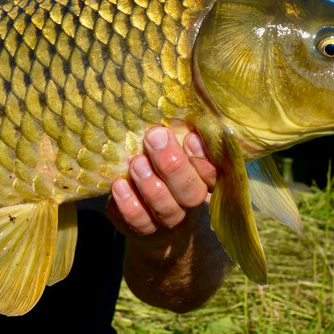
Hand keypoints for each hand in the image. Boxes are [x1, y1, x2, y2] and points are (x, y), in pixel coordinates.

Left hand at [106, 125, 217, 240]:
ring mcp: (168, 220)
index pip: (214, 173)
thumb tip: (167, 102)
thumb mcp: (173, 150)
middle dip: (172, 165)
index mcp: (203, 180)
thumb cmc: (162, 169)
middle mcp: (189, 203)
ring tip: (136, 162)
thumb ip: (176, 135)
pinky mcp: (145, 230)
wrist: (150, 216)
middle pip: (190, 192)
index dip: (203, 158)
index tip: (189, 137)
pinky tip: (119, 185)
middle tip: (154, 138)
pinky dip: (129, 204)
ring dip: (151, 185)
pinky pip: (140, 222)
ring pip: (166, 209)